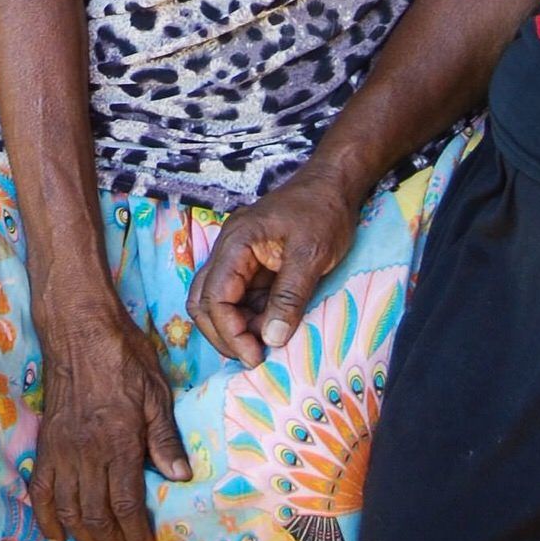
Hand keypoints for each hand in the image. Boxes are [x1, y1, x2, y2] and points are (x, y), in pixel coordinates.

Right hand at [29, 303, 191, 540]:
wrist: (79, 331)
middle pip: (96, 515)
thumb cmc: (124, 356)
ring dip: (84, 540)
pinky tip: (56, 536)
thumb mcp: (156, 390)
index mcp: (118, 441)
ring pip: (69, 511)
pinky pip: (41, 492)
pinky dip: (46, 519)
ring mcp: (61, 451)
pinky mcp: (45, 445)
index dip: (135, 534)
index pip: (126, 503)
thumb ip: (164, 436)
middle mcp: (87, 453)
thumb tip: (180, 477)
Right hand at [188, 170, 359, 366]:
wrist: (335, 183)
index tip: (255, 355)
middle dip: (225, 334)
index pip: (214, 296)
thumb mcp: (311, 254)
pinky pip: (241, 297)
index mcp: (237, 242)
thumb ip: (290, 296)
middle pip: (204, 302)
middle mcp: (229, 249)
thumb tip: (272, 339)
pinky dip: (251, 317)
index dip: (229, 331)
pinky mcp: (253, 264)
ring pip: (219, 302)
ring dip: (237, 328)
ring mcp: (239, 257)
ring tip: (266, 344)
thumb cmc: (324, 211)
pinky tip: (272, 329)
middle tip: (255, 357)